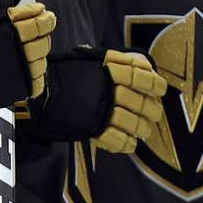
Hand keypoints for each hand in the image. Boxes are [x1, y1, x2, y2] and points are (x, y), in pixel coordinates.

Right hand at [0, 2, 55, 139]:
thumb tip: (23, 11)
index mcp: (5, 28)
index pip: (34, 21)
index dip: (42, 16)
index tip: (44, 12)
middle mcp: (14, 49)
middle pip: (40, 40)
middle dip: (44, 31)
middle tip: (44, 25)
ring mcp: (16, 70)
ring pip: (40, 60)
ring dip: (39, 52)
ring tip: (34, 47)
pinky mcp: (14, 89)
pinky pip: (35, 82)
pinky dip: (35, 74)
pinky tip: (30, 67)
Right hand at [19, 47, 164, 146]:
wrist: (42, 92)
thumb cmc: (71, 73)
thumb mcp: (94, 59)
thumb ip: (120, 62)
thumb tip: (146, 68)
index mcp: (110, 68)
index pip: (142, 76)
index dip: (155, 84)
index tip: (161, 90)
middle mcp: (107, 88)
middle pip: (141, 103)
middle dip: (151, 111)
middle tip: (154, 114)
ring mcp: (100, 109)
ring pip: (132, 123)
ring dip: (142, 129)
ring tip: (144, 130)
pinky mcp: (91, 128)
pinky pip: (116, 139)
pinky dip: (126, 144)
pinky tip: (130, 143)